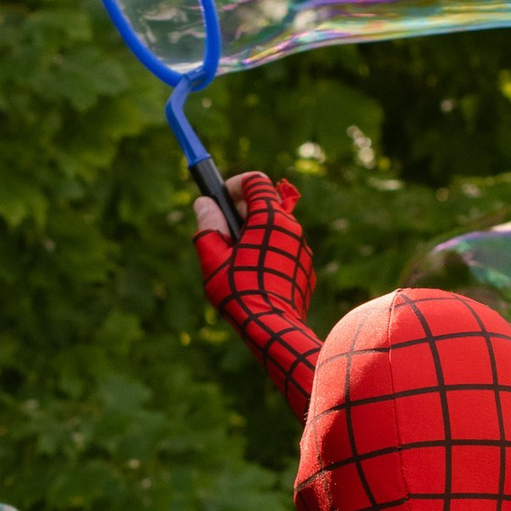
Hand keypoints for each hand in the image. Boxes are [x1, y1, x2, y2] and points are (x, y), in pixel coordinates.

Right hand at [194, 169, 312, 325]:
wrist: (273, 329)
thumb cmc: (239, 291)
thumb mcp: (213, 257)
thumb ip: (208, 226)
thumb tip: (205, 203)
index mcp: (269, 219)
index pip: (255, 181)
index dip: (234, 185)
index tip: (220, 200)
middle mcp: (291, 228)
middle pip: (265, 205)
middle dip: (241, 214)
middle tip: (223, 237)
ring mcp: (302, 249)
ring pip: (275, 229)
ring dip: (255, 236)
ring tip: (236, 263)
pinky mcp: (305, 268)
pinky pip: (284, 251)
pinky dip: (269, 255)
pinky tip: (255, 279)